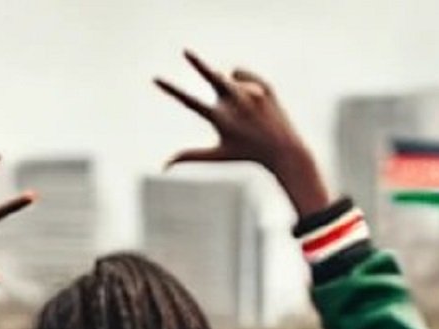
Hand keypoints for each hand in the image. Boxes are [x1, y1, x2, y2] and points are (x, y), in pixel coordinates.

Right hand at [157, 52, 329, 218]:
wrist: (282, 149)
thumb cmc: (245, 154)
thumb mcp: (217, 155)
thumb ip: (190, 155)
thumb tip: (164, 165)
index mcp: (220, 119)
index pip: (190, 101)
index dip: (171, 89)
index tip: (155, 78)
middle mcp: (235, 104)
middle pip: (211, 76)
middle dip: (197, 63)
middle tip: (185, 51)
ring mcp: (251, 93)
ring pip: (226, 76)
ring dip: (227, 87)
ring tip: (243, 110)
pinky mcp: (263, 85)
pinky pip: (240, 72)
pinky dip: (242, 83)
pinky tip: (252, 101)